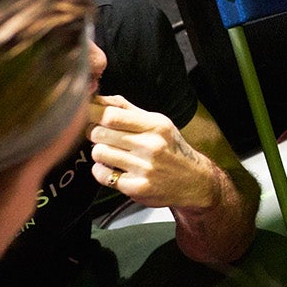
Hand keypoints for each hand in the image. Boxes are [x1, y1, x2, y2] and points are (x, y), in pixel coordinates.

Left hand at [88, 96, 225, 209]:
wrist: (193, 181)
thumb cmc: (171, 149)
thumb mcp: (158, 124)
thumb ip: (128, 110)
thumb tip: (99, 99)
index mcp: (156, 126)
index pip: (112, 115)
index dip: (95, 115)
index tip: (92, 117)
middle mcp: (152, 146)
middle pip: (100, 133)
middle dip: (96, 134)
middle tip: (102, 137)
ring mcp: (144, 168)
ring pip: (99, 153)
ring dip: (100, 153)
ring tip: (111, 154)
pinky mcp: (137, 188)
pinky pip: (102, 175)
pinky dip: (102, 171)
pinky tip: (113, 169)